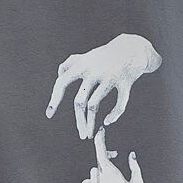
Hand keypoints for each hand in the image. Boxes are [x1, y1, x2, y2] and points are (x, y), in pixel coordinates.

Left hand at [46, 32, 161, 138]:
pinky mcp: (125, 82)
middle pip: (79, 101)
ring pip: (94, 106)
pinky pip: (119, 104)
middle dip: (79, 121)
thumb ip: (71, 62)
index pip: (62, 82)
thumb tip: (60, 74)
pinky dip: (114, 115)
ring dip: (91, 124)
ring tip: (90, 135)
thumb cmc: (106, 54)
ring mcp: (110, 77)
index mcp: (82, 65)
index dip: (54, 99)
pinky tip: (107, 122)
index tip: (49, 114)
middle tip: (81, 135)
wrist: (133, 48)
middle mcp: (94, 71)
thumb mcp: (87, 55)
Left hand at [81, 127, 144, 182]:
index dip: (100, 140)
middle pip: (98, 163)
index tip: (101, 132)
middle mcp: (98, 181)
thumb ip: (134, 168)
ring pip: (92, 174)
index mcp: (111, 175)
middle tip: (115, 165)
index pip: (100, 152)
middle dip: (106, 161)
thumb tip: (130, 155)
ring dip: (100, 175)